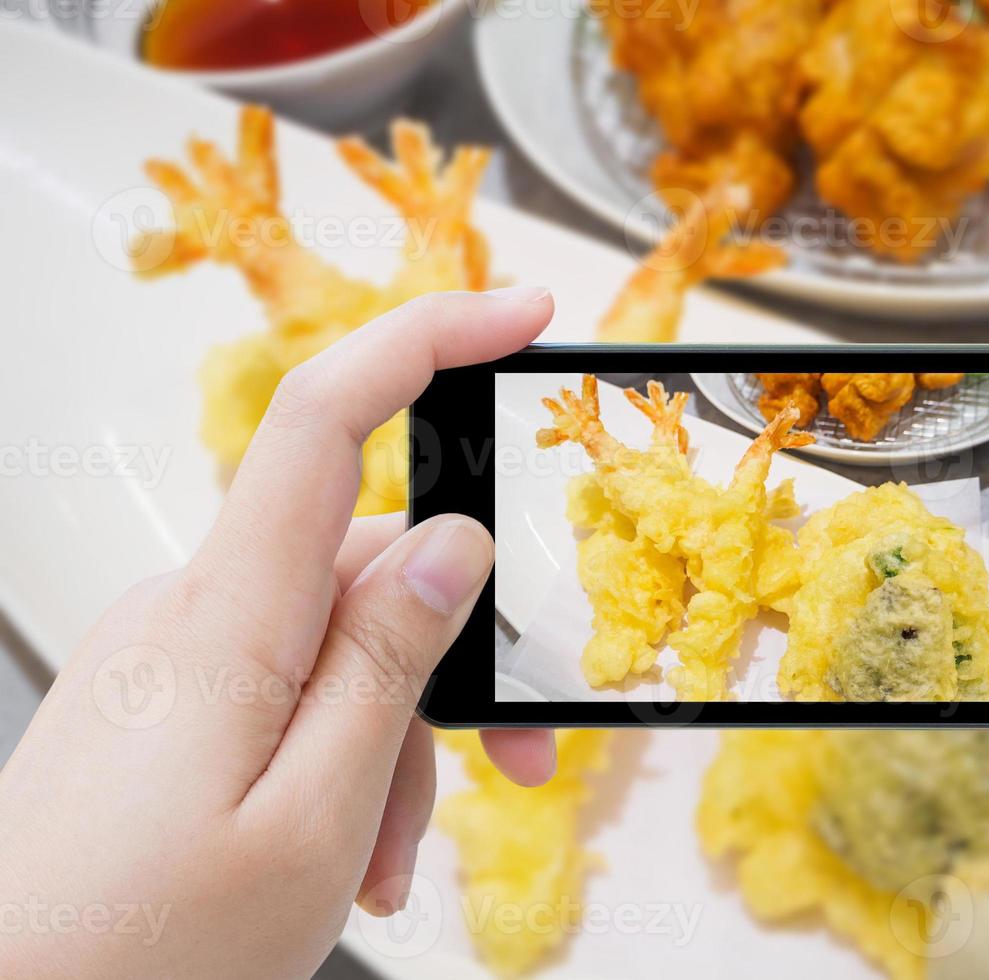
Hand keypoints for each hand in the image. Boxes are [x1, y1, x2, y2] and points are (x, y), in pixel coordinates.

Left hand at [0, 289, 556, 978]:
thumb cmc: (138, 950)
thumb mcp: (313, 820)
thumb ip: (389, 666)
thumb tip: (456, 545)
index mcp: (230, 619)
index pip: (329, 418)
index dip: (431, 341)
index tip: (522, 316)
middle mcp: (195, 611)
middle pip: (373, 567)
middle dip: (456, 658)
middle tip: (517, 765)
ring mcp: (176, 652)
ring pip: (343, 642)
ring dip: (398, 736)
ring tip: (388, 857)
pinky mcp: (170, 695)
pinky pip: (292, 682)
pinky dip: (343, 750)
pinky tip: (346, 844)